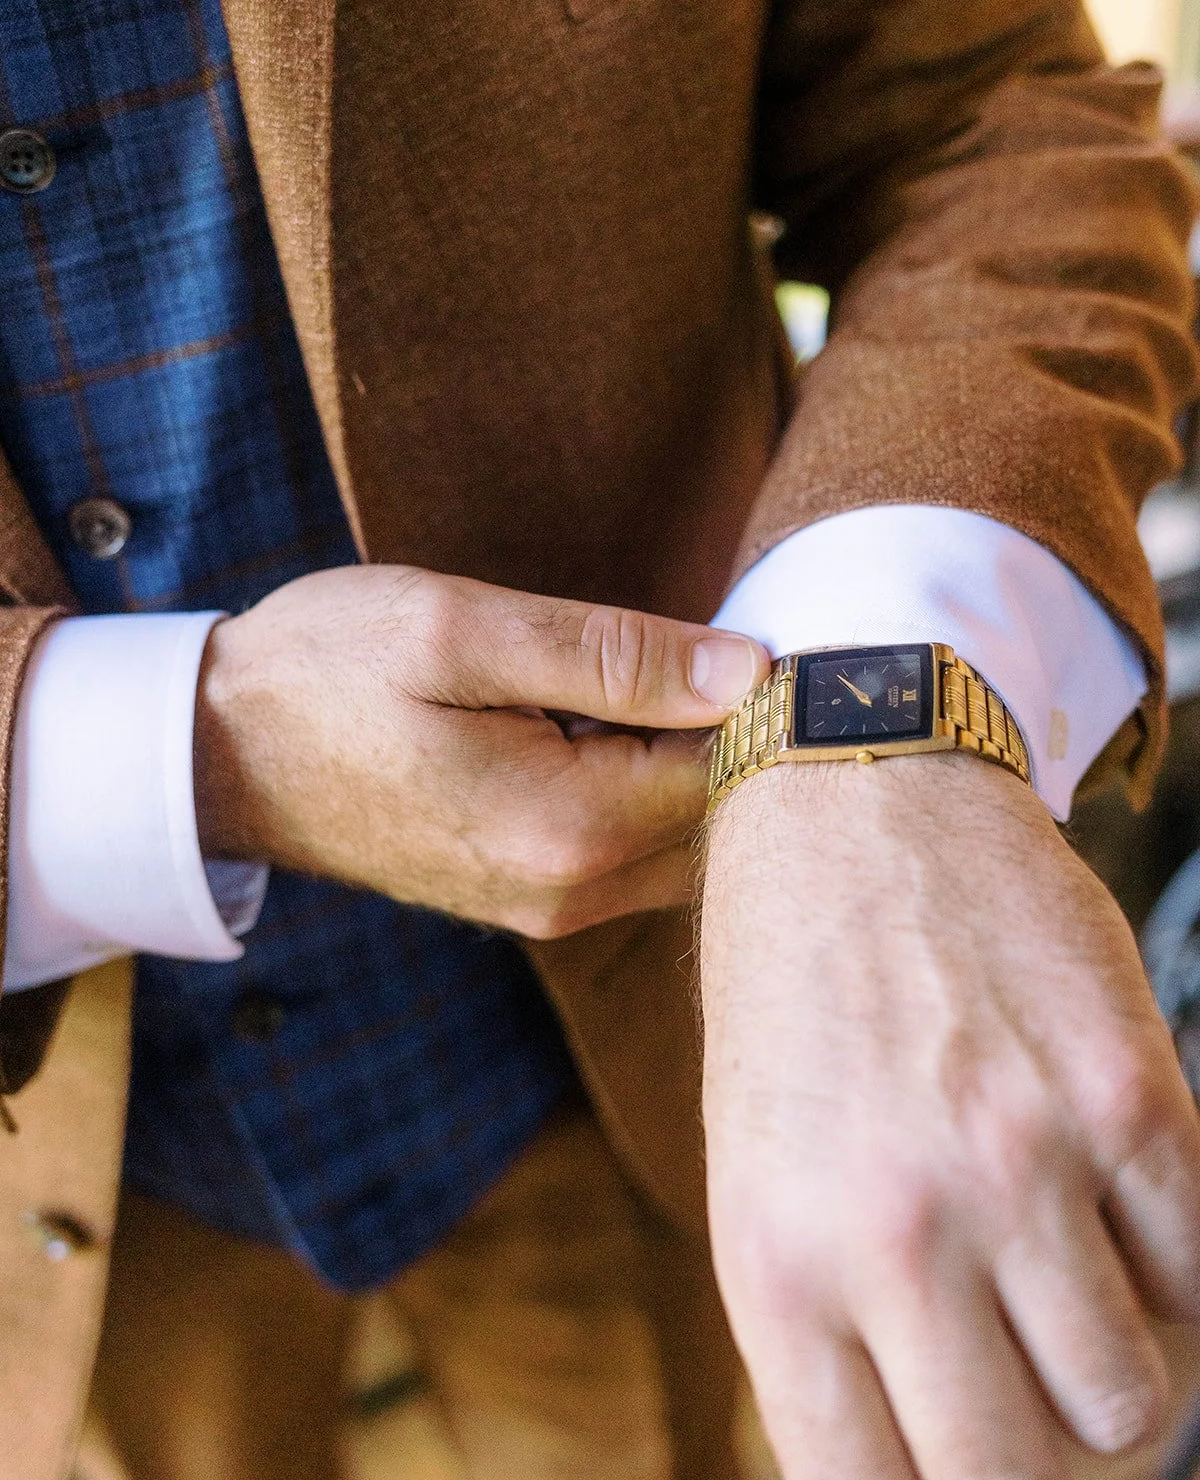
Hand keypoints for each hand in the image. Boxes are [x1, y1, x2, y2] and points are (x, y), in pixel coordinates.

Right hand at [193, 564, 766, 936]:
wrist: (220, 751)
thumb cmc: (328, 671)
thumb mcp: (462, 631)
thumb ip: (611, 655)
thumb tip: (746, 670)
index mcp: (567, 825)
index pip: (736, 771)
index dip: (770, 699)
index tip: (769, 634)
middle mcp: (572, 889)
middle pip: (724, 820)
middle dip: (743, 736)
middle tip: (720, 645)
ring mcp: (551, 904)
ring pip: (685, 841)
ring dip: (694, 762)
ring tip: (655, 677)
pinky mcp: (530, 894)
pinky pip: (636, 851)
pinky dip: (652, 788)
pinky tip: (615, 724)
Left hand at [700, 752, 1199, 1477]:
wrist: (852, 805)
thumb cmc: (793, 996)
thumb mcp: (758, 1168)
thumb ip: (830, 1329)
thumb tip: (923, 1463)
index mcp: (775, 1263)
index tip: (960, 1463)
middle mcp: (894, 1229)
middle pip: (1016, 1478)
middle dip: (1036, 1465)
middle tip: (1029, 1402)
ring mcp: (1021, 1163)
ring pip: (1133, 1407)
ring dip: (1114, 1375)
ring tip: (1071, 1297)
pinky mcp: (1129, 1096)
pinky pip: (1197, 1280)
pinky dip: (1169, 1273)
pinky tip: (1114, 1210)